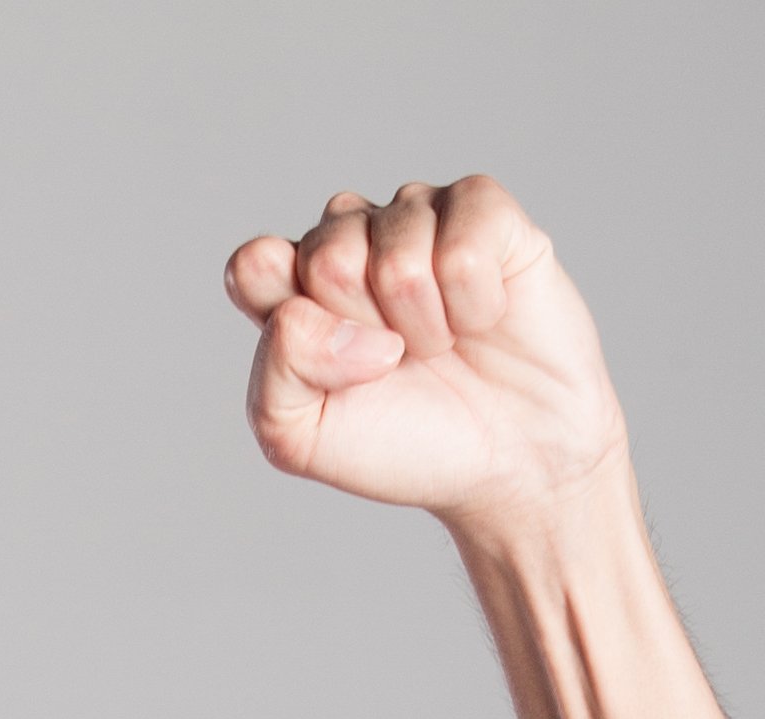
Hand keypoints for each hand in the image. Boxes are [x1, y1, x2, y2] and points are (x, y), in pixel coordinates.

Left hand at [226, 180, 625, 534]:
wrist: (509, 463)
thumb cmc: (406, 445)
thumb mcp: (302, 437)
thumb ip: (276, 370)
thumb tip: (331, 316)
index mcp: (295, 286)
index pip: (255, 266)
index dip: (296, 326)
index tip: (331, 373)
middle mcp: (351, 238)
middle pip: (328, 256)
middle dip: (367, 331)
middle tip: (398, 362)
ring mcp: (417, 216)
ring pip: (398, 254)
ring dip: (426, 326)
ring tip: (443, 344)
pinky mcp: (482, 209)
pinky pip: (463, 245)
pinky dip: (475, 305)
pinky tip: (483, 317)